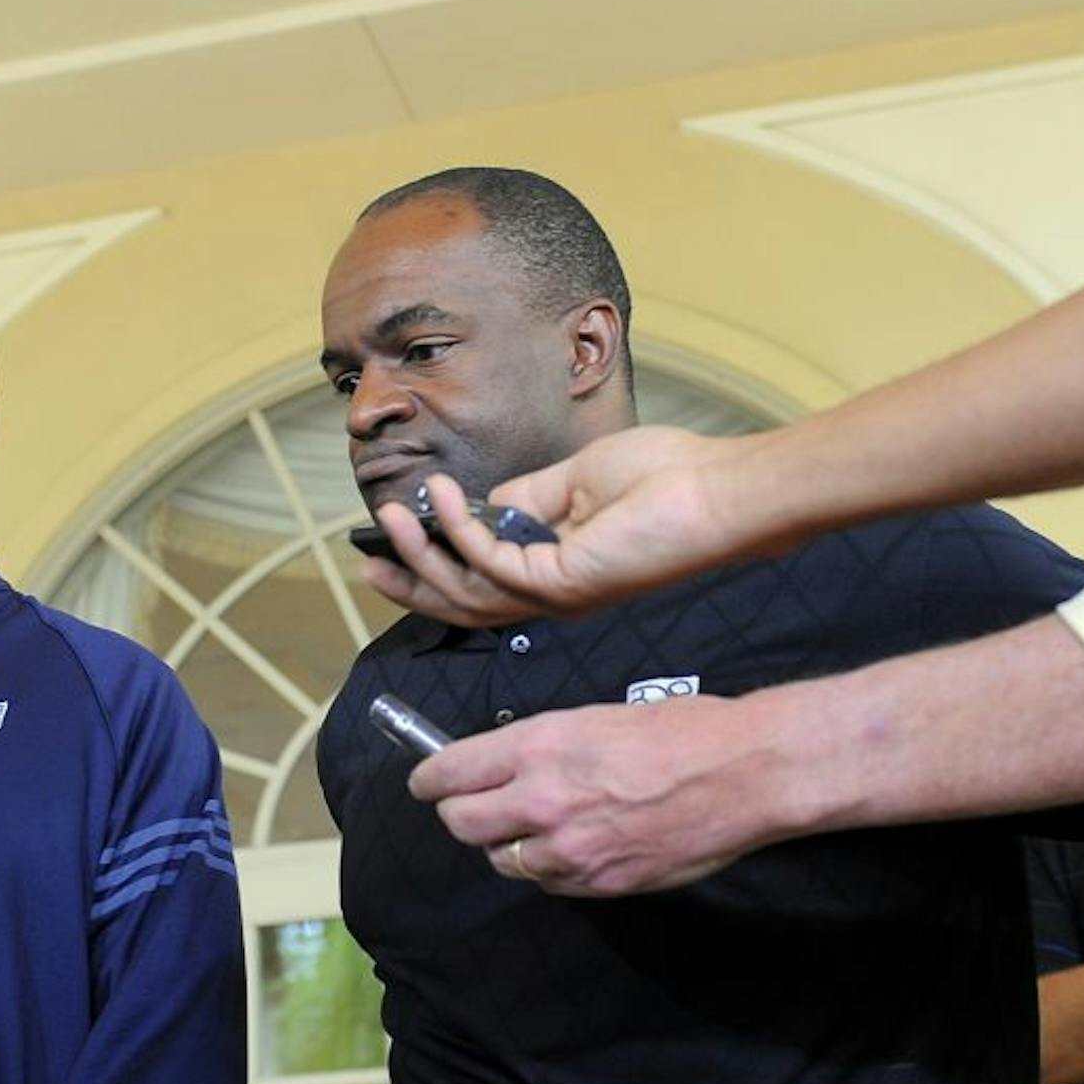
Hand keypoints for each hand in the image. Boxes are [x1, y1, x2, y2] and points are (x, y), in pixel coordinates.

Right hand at [362, 427, 766, 625]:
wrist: (715, 491)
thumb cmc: (665, 481)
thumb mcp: (575, 480)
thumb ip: (524, 500)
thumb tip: (481, 503)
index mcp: (556, 573)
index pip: (482, 582)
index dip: (435, 565)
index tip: (398, 536)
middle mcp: (552, 593)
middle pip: (464, 603)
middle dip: (412, 581)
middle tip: (367, 560)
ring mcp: (556, 593)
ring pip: (468, 592)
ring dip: (422, 555)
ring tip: (391, 515)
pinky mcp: (562, 582)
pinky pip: (490, 561)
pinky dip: (458, 528)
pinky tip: (440, 495)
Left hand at [407, 693, 818, 895]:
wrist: (744, 772)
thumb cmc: (682, 731)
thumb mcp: (595, 717)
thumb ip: (541, 747)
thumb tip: (504, 765)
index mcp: (538, 747)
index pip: (448, 773)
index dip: (428, 780)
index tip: (425, 782)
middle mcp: (542, 801)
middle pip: (460, 825)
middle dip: (459, 815)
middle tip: (471, 807)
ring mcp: (569, 849)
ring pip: (502, 861)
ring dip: (507, 845)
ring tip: (535, 827)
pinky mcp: (599, 883)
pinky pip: (549, 882)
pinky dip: (549, 868)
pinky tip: (573, 847)